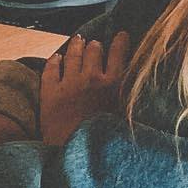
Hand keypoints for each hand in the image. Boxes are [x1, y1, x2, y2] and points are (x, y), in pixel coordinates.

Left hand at [39, 29, 131, 145]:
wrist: (73, 153)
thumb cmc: (103, 138)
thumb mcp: (123, 115)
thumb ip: (127, 97)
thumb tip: (136, 86)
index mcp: (112, 84)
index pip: (118, 53)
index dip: (120, 40)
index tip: (121, 34)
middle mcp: (91, 78)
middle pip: (94, 50)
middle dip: (95, 45)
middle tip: (95, 43)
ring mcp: (69, 83)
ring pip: (73, 54)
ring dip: (77, 45)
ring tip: (78, 40)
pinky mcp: (50, 91)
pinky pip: (51, 68)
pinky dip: (55, 60)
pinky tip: (57, 58)